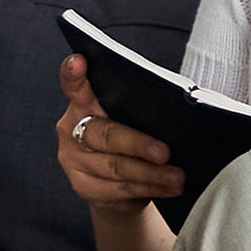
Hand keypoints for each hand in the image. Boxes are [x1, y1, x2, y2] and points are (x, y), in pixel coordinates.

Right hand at [57, 56, 183, 210]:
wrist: (117, 186)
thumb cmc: (131, 140)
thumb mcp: (133, 119)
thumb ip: (139, 109)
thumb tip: (178, 108)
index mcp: (84, 103)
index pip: (75, 85)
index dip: (74, 74)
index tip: (79, 61)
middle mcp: (72, 129)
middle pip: (106, 134)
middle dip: (138, 144)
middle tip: (165, 152)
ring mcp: (73, 159)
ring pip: (115, 166)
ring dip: (151, 173)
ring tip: (177, 176)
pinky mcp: (83, 186)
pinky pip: (119, 188)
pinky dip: (148, 188)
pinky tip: (168, 187)